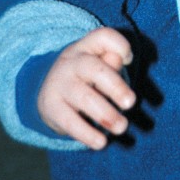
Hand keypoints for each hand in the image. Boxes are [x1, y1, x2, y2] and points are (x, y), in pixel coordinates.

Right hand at [37, 27, 135, 149]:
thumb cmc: (86, 76)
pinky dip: (86, 133)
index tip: (129, 59)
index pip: (102, 37)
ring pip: (83, 97)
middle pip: (93, 68)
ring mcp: (59, 85)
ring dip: (105, 114)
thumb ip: (111, 60)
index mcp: (86, 47)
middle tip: (131, 103)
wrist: (48, 91)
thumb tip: (122, 58)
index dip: (119, 45)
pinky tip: (101, 143)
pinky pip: (69, 121)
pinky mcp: (51, 108)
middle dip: (115, 86)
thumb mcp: (97, 63)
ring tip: (122, 127)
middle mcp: (70, 62)